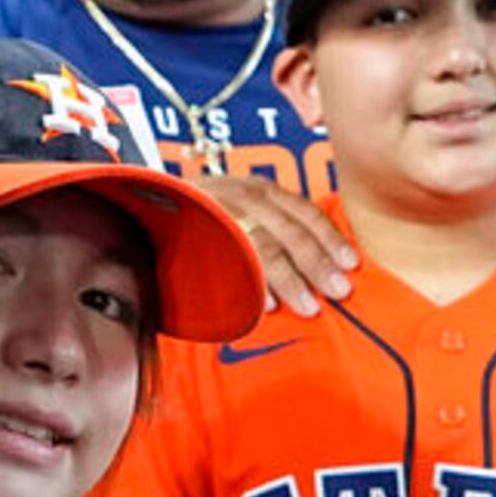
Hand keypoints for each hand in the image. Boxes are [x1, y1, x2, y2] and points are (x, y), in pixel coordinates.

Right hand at [196, 171, 357, 319]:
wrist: (144, 210)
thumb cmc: (196, 220)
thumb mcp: (238, 212)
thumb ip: (270, 229)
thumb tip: (314, 265)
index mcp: (259, 190)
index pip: (305, 211)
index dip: (330, 238)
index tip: (351, 263)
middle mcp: (242, 195)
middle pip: (291, 231)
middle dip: (318, 264)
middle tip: (339, 291)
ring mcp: (219, 212)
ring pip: (267, 247)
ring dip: (291, 280)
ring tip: (308, 306)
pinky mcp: (196, 232)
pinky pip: (233, 260)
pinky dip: (253, 284)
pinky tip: (268, 305)